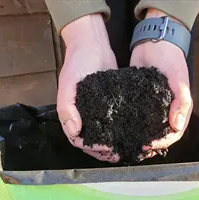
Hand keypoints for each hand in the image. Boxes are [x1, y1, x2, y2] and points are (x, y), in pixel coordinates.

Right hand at [58, 14, 118, 161]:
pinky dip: (120, 130)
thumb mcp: (68, 83)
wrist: (93, 44)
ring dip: (113, 144)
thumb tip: (74, 130)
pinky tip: (131, 133)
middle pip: (93, 141)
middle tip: (119, 154)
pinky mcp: (110, 105)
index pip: (79, 140)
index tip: (107, 150)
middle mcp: (84, 116)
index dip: (92, 148)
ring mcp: (98, 112)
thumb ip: (67, 107)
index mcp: (72, 115)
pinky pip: (114, 121)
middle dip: (104, 151)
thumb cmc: (77, 62)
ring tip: (126, 148)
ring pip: (104, 134)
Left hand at [130, 10, 192, 159]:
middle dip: (149, 144)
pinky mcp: (140, 101)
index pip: (173, 134)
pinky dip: (131, 125)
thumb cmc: (170, 59)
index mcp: (178, 110)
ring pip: (148, 129)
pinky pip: (137, 117)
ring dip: (139, 137)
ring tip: (127, 144)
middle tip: (135, 148)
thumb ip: (181, 101)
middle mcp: (166, 112)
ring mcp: (152, 108)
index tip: (147, 145)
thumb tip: (177, 125)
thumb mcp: (179, 79)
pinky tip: (121, 129)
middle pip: (160, 135)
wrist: (154, 41)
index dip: (162, 143)